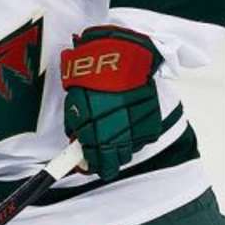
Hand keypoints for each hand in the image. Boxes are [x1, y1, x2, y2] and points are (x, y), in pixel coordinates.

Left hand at [60, 26, 162, 180]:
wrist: (118, 57)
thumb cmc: (92, 75)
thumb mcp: (75, 102)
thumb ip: (76, 126)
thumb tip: (76, 141)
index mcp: (93, 133)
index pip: (92, 162)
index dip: (88, 166)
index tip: (85, 167)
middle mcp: (115, 136)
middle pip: (112, 163)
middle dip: (106, 162)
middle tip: (101, 158)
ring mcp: (134, 131)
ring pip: (128, 153)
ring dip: (120, 150)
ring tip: (114, 138)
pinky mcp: (149, 123)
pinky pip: (141, 139)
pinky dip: (135, 136)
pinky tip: (127, 125)